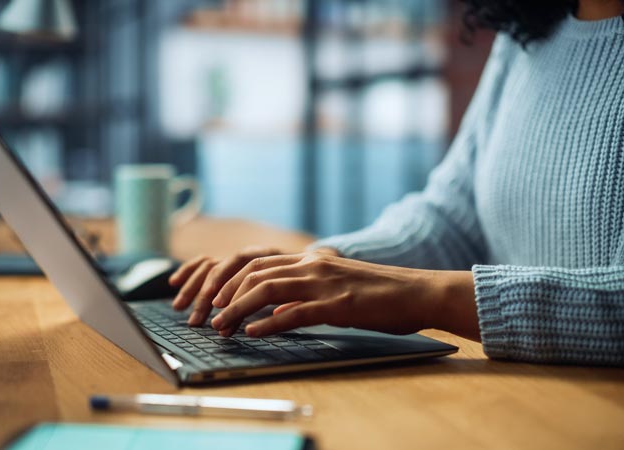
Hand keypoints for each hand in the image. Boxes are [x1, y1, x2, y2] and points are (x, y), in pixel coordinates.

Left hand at [208, 253, 478, 339]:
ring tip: (219, 326)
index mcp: (310, 260)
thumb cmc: (378, 293)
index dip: (228, 280)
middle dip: (224, 294)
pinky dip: (269, 323)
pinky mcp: (337, 306)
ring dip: (237, 309)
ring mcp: (323, 284)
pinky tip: (253, 333)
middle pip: (254, 273)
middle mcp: (311, 265)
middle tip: (205, 315)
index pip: (257, 263)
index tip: (209, 298)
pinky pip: (295, 313)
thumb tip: (275, 307)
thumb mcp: (335, 285)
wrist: (417, 292)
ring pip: (266, 290)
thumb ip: (305, 291)